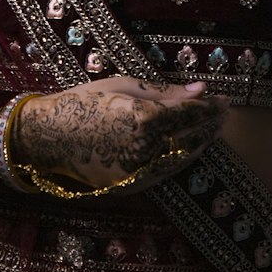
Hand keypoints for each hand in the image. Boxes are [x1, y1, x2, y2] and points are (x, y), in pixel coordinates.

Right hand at [11, 77, 225, 191]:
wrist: (48, 136)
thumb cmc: (84, 100)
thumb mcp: (124, 86)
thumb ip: (165, 92)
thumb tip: (201, 91)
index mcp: (144, 119)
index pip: (190, 114)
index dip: (210, 107)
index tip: (224, 100)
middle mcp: (144, 149)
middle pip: (191, 138)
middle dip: (210, 125)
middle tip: (223, 114)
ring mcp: (137, 172)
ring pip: (181, 159)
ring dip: (200, 144)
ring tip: (211, 130)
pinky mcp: (129, 185)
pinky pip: (164, 173)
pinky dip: (180, 160)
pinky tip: (187, 149)